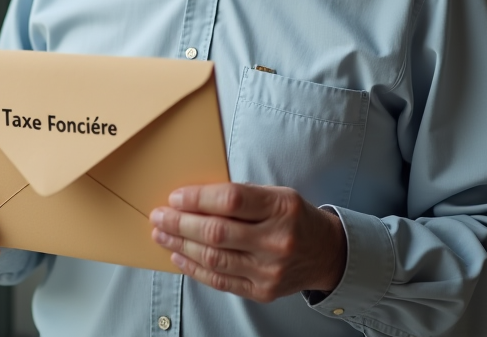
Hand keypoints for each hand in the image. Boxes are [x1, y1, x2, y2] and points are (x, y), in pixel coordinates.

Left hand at [150, 183, 345, 302]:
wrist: (327, 254)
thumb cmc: (295, 218)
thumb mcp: (277, 195)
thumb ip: (242, 196)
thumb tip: (194, 198)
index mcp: (281, 208)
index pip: (231, 201)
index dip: (198, 199)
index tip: (175, 197)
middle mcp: (277, 240)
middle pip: (217, 232)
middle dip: (180, 224)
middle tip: (158, 216)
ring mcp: (270, 270)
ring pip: (214, 258)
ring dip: (181, 246)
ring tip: (162, 235)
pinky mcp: (263, 291)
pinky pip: (220, 280)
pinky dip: (195, 268)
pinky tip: (179, 256)